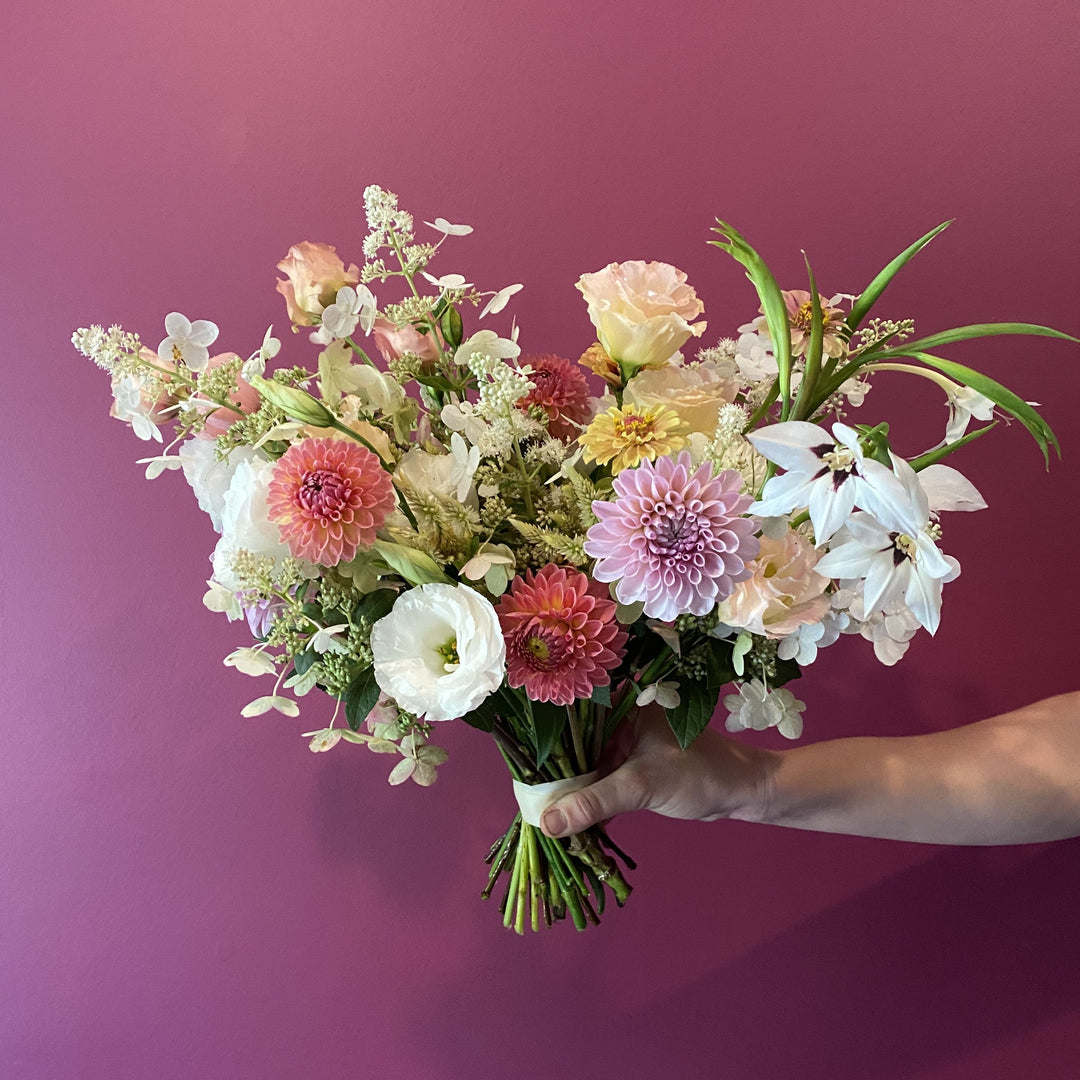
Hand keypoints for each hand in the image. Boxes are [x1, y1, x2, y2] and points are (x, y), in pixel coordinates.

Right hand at [540, 706, 772, 837]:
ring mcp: (623, 742)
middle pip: (571, 744)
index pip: (568, 718)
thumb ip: (594, 802)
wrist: (742, 791)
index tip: (519, 772)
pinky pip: (598, 778)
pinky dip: (586, 797)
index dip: (540, 743)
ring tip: (540, 811)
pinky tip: (568, 817)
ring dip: (568, 788)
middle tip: (525, 799)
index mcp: (619, 704)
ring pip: (583, 763)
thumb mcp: (641, 785)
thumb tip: (547, 822)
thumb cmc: (699, 774)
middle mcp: (616, 718)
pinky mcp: (630, 765)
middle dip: (552, 773)